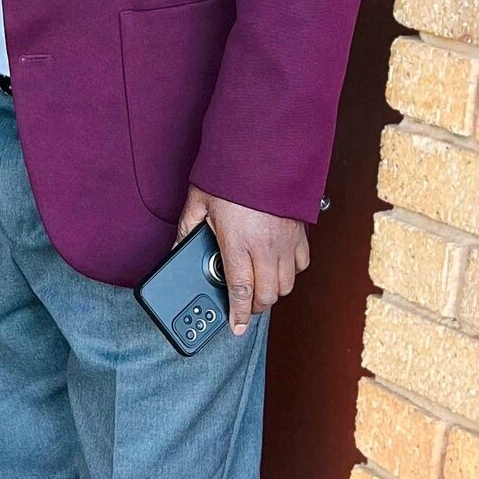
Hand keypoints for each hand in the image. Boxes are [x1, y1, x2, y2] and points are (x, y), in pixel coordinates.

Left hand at [176, 186, 308, 336]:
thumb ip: (188, 229)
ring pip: (286, 285)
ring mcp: (284, 241)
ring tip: (259, 286)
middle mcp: (264, 247)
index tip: (237, 327)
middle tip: (244, 305)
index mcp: (237, 243)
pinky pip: (301, 265)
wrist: (262, 151)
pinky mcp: (299, 233)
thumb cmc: (230, 174)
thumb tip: (176, 249)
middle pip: (266, 295)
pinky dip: (291, 272)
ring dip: (273, 291)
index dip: (239, 315)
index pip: (241, 291)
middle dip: (255, 307)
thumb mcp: (198, 201)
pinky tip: (278, 265)